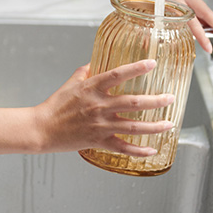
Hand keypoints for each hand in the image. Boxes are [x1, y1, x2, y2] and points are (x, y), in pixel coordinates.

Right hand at [34, 59, 174, 156]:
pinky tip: (152, 150)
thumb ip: (87, 70)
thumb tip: (99, 61)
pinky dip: (139, 151)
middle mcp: (99, 106)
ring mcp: (100, 125)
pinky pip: (123, 147)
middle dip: (156, 101)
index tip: (152, 64)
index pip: (117, 74)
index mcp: (92, 88)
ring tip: (169, 123)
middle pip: (133, 102)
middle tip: (170, 98)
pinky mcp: (98, 141)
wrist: (42, 129)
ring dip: (154, 126)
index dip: (136, 68)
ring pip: (133, 126)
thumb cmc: (55, 105)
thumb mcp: (71, 82)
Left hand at [117, 0, 212, 52]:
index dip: (201, 35)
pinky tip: (208, 22)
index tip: (208, 47)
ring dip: (212, 18)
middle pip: (203, 9)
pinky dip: (202, 13)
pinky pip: (193, 3)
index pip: (192, 20)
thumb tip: (152, 48)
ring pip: (200, 6)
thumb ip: (148, 31)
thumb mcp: (140, 15)